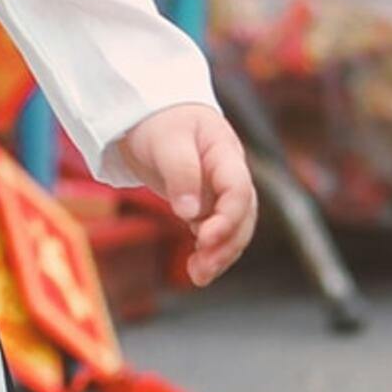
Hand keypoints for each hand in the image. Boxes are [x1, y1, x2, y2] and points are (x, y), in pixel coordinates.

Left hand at [115, 104, 256, 284]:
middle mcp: (229, 175)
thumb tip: (190, 213)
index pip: (239, 191)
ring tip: (198, 276)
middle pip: (243, 216)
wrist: (148, 114)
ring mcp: (219, 191)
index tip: (204, 237)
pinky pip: (215, 232)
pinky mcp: (205, 204)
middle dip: (226, 245)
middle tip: (202, 270)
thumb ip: (181, 174)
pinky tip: (195, 268)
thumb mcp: (167, 141)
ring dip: (220, 254)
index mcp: (225, 154)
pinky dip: (209, 251)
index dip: (228, 217)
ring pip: (233, 229)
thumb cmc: (160, 121)